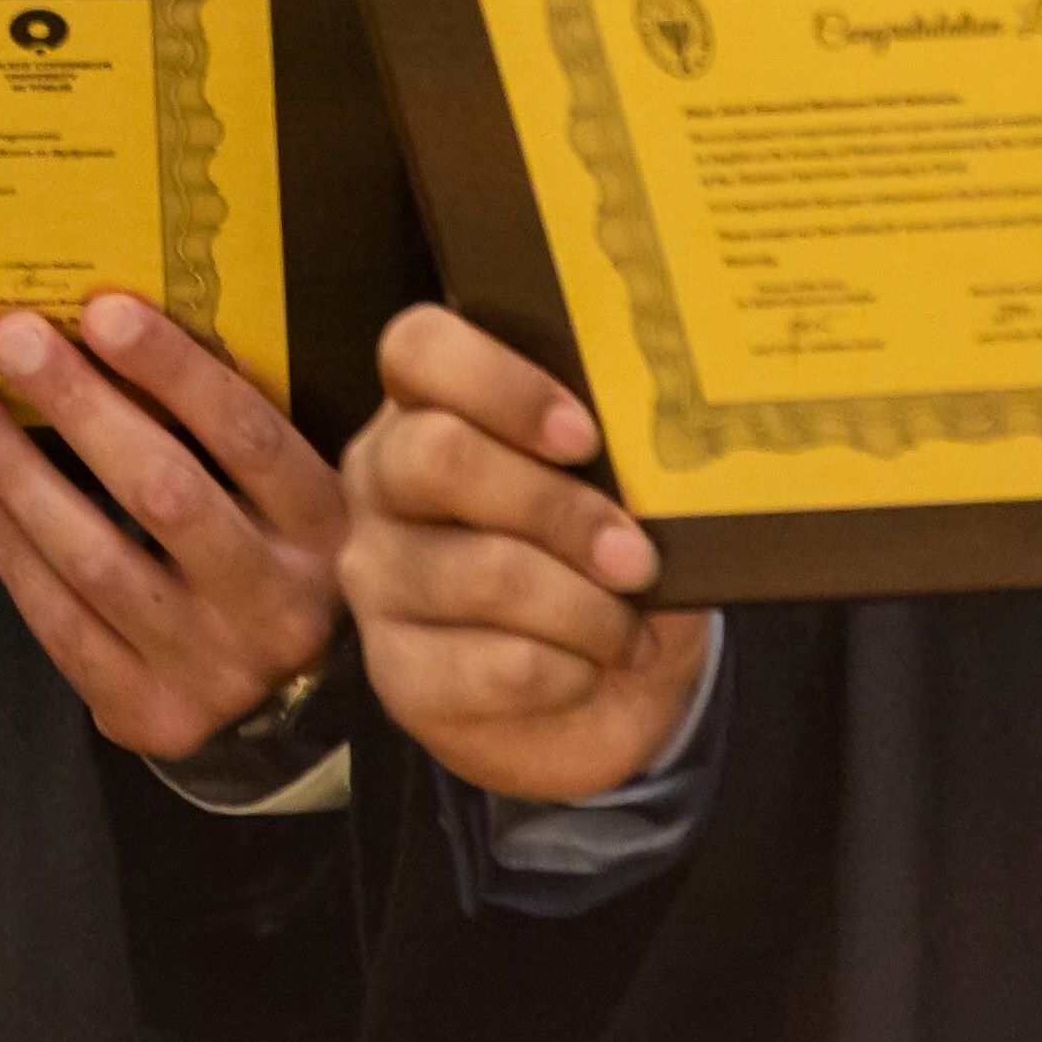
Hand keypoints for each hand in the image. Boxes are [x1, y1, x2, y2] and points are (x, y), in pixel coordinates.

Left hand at [0, 298, 345, 762]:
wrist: (286, 707)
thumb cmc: (268, 551)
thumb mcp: (284, 493)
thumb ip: (228, 427)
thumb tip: (113, 319)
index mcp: (326, 529)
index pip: (250, 438)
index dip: (176, 374)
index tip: (102, 310)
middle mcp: (279, 605)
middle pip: (165, 494)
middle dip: (80, 406)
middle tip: (10, 336)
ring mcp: (213, 670)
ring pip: (96, 561)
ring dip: (18, 472)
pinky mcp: (149, 713)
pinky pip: (60, 621)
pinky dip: (8, 545)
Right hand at [336, 306, 709, 804]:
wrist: (604, 693)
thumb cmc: (604, 559)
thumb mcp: (620, 489)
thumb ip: (618, 448)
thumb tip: (665, 441)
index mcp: (428, 407)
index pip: (419, 348)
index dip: (499, 382)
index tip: (584, 437)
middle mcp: (382, 480)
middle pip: (439, 456)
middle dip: (558, 509)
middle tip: (635, 557)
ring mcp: (377, 577)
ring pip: (482, 572)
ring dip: (585, 608)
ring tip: (631, 631)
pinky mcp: (398, 672)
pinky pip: (494, 666)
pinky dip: (568, 672)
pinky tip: (590, 670)